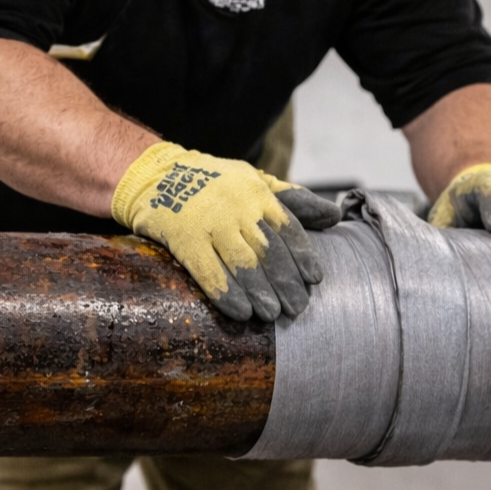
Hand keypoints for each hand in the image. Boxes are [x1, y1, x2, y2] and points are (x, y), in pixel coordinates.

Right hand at [112, 142, 340, 320]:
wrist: (155, 175)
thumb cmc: (216, 185)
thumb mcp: (256, 182)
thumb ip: (295, 201)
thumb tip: (335, 215)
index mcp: (258, 194)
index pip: (288, 228)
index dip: (303, 255)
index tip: (314, 279)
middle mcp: (237, 207)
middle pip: (269, 250)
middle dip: (286, 281)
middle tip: (298, 308)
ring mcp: (210, 223)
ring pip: (242, 263)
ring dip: (260, 291)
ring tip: (272, 314)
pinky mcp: (184, 238)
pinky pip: (208, 271)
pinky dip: (226, 293)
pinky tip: (241, 313)